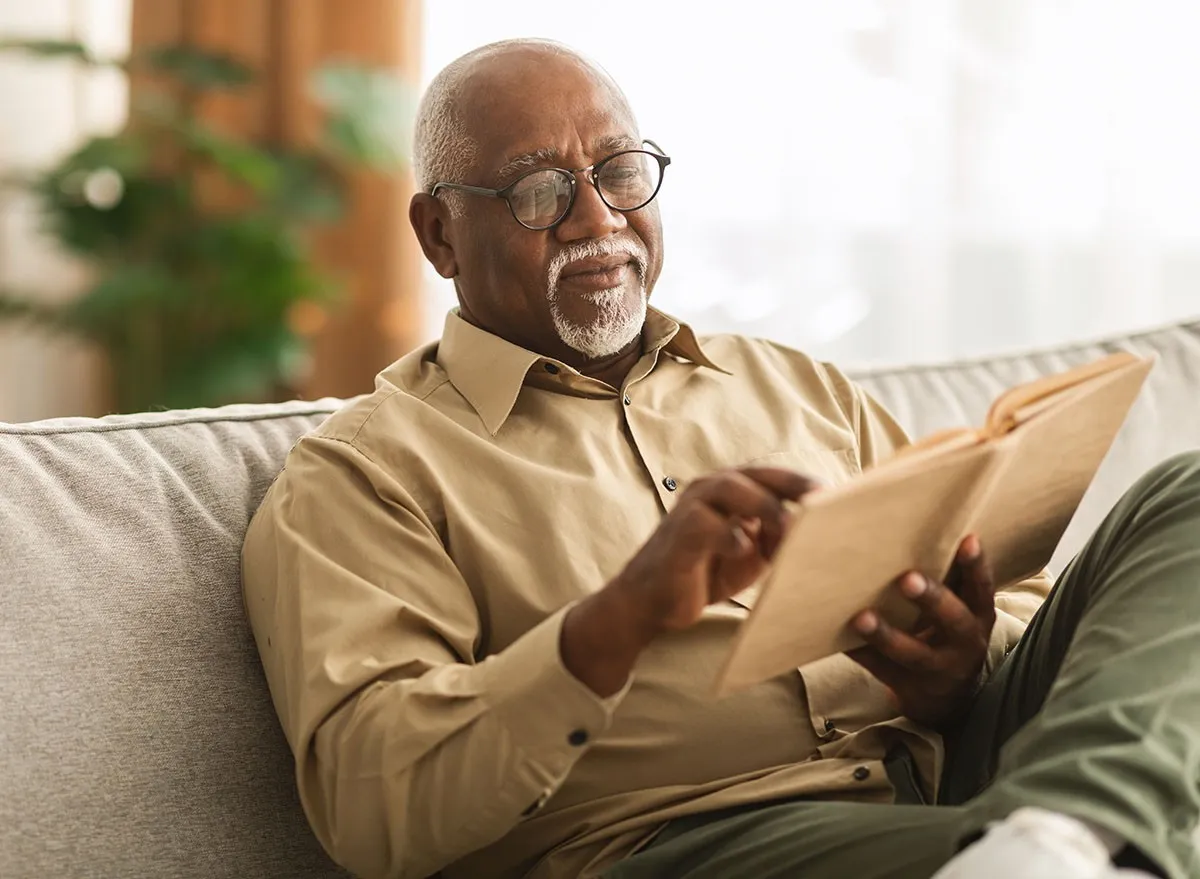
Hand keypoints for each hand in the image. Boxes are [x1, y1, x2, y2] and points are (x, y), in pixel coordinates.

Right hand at [613, 466, 819, 634]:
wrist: (654, 599)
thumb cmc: (706, 570)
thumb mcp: (753, 553)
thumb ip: (779, 537)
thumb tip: (820, 532)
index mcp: (733, 490)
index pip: (774, 476)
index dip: (804, 483)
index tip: (839, 495)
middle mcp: (712, 490)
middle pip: (757, 475)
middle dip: (792, 486)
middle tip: (822, 501)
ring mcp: (692, 508)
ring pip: (730, 489)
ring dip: (764, 506)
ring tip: (788, 528)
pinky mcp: (678, 533)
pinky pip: (704, 525)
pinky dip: (727, 535)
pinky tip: (743, 549)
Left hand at [847, 535, 995, 728]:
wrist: (946, 698)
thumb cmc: (945, 632)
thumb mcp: (959, 608)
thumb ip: (946, 577)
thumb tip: (909, 523)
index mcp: (978, 616)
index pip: (981, 588)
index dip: (976, 565)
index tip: (968, 540)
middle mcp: (964, 643)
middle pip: (953, 620)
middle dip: (932, 599)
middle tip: (907, 579)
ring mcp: (938, 669)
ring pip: (913, 653)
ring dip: (887, 636)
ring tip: (862, 618)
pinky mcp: (909, 687)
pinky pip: (880, 669)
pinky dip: (860, 653)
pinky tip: (839, 638)